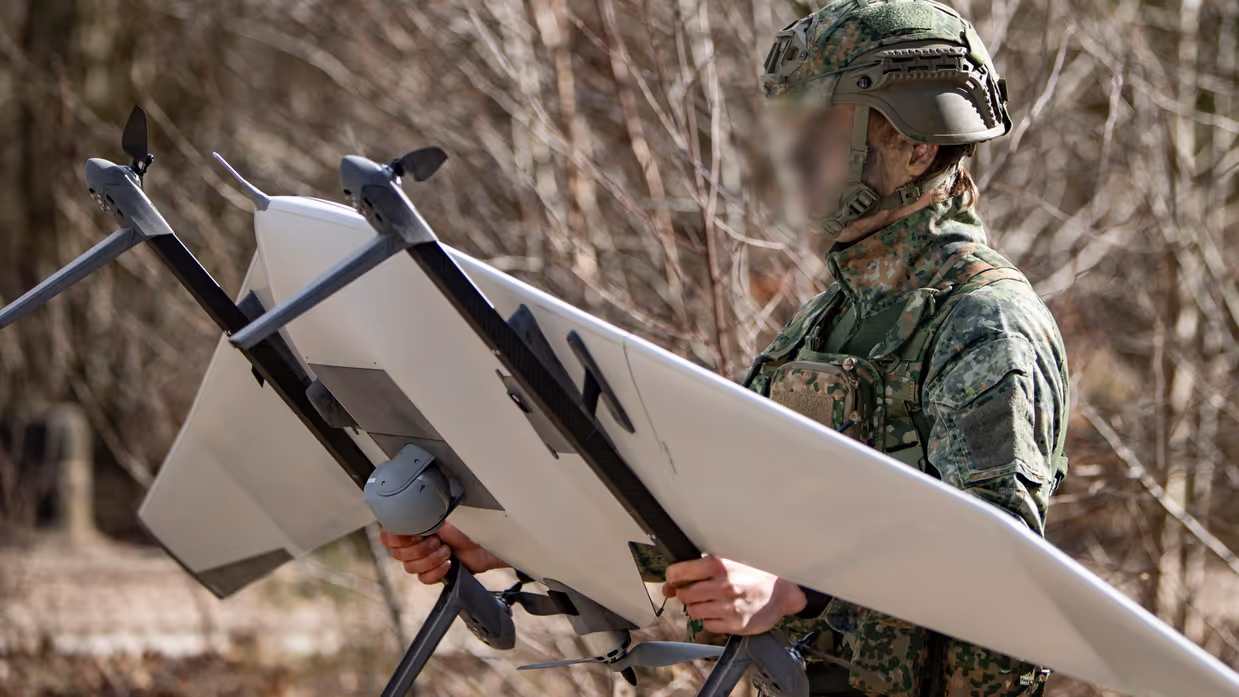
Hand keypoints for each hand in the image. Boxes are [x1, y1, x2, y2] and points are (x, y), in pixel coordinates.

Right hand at [379, 522, 508, 583]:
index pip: (388, 536)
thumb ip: (421, 519)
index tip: (414, 535)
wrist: (484, 545)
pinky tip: (448, 564)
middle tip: (438, 542)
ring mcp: (423, 560)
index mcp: (413, 528)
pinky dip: (436, 572)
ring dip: (431, 560)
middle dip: (420, 549)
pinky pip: (423, 579)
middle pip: (398, 555)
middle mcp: (415, 544)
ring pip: (410, 568)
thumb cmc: (466, 528)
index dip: (397, 539)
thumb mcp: (442, 518)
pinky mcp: (434, 573)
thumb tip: (404, 517)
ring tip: (447, 551)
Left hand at [663, 556, 805, 635]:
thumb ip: (698, 569)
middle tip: (696, 590)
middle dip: (685, 593)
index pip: (679, 573)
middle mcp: (724, 586)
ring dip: (697, 607)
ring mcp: (730, 607)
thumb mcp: (728, 561)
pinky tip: (721, 610)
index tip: (675, 579)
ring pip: (694, 611)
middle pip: (684, 595)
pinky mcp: (736, 624)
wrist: (782, 592)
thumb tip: (669, 584)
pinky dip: (710, 619)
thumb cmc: (754, 573)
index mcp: (720, 565)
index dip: (674, 577)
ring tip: (711, 600)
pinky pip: (708, 625)